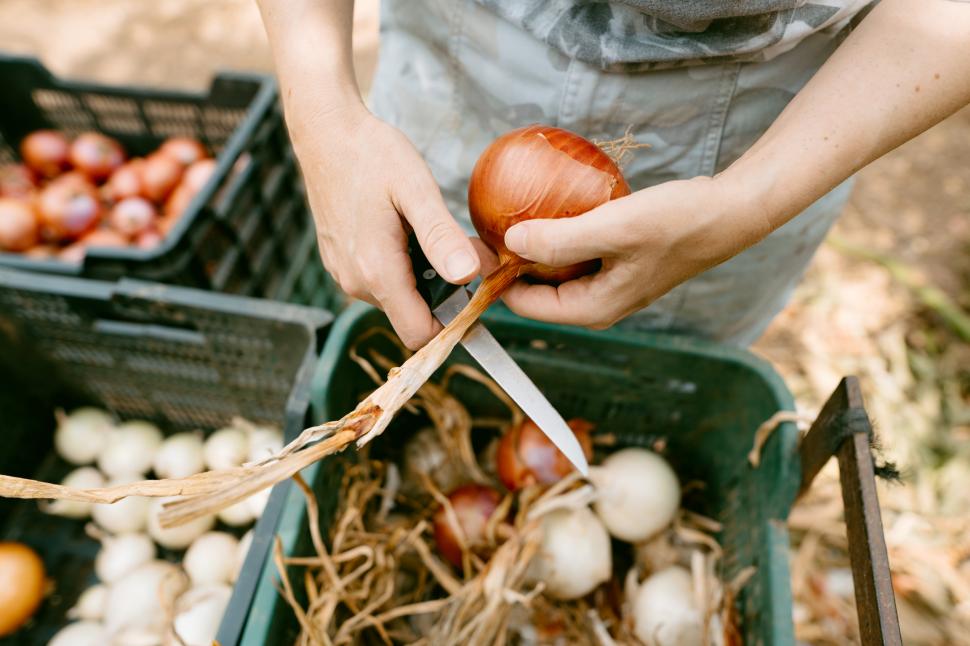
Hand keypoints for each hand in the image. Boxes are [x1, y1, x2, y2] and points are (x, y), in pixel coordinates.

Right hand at [290, 107, 482, 347]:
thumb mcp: (416, 191)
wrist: (326, 132)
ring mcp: (344, 275)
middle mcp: (356, 283)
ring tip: (428, 229)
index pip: (419, 333)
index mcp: (377, 272)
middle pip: (412, 315)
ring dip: (423, 276)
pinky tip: (406, 229)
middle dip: (442, 291)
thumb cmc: (372, 155)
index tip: (475, 290)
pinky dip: (402, 265)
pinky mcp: (340, 263)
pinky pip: (381, 281)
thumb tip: (468, 276)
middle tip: (459, 244)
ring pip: (398, 298)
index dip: (452, 323)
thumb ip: (440, 236)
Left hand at [499, 175, 769, 328]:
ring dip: (536, 245)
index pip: (524, 305)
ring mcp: (610, 284)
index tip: (480, 239)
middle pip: (536, 290)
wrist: (729, 212)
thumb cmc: (677, 221)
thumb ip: (559, 240)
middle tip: (493, 219)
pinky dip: (561, 233)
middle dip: (512, 260)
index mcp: (592, 309)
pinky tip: (552, 203)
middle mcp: (598, 303)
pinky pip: (577, 252)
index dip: (497, 276)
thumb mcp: (613, 227)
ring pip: (556, 270)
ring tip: (514, 209)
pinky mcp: (619, 262)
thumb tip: (509, 244)